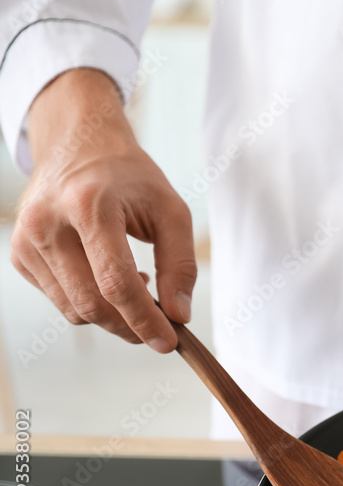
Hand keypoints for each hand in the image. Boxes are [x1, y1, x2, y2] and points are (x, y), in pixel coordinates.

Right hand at [10, 68, 195, 352]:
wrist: (77, 145)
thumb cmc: (129, 177)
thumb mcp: (170, 209)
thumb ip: (180, 264)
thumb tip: (179, 315)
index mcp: (88, 205)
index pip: (116, 282)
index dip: (144, 319)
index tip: (169, 340)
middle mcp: (48, 223)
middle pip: (91, 303)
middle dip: (131, 326)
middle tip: (161, 329)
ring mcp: (26, 240)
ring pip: (74, 310)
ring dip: (113, 316)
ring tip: (139, 288)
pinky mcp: (19, 255)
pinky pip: (60, 300)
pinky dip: (90, 303)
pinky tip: (108, 278)